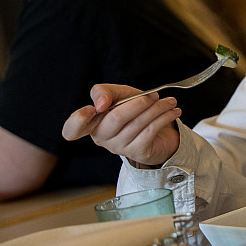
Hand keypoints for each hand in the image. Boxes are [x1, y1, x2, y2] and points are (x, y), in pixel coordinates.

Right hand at [62, 84, 181, 166]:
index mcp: (91, 123)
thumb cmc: (133, 108)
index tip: (92, 109)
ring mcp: (119, 148)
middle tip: (154, 95)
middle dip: (138, 103)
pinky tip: (173, 112)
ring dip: (157, 109)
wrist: (158, 126)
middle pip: (116, 118)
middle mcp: (102, 138)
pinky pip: (151, 131)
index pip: (72, 129)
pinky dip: (164, 118)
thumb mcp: (119, 94)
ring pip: (138, 123)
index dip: (78, 120)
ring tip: (170, 102)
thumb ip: (104, 92)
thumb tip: (100, 104)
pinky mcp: (137, 153)